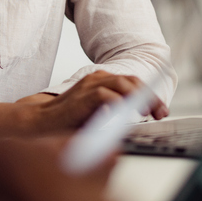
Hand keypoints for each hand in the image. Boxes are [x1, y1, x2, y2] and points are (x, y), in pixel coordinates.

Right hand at [0, 71, 167, 136]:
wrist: (40, 121)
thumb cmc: (67, 121)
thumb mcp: (97, 116)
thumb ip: (114, 114)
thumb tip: (137, 121)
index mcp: (101, 82)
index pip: (132, 82)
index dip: (149, 95)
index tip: (161, 110)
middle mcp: (97, 79)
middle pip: (131, 81)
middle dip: (149, 96)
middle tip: (159, 113)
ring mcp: (89, 85)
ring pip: (121, 83)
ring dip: (137, 97)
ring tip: (146, 112)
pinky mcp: (83, 96)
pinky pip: (105, 95)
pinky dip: (117, 103)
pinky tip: (125, 114)